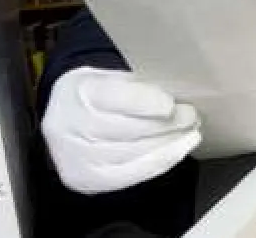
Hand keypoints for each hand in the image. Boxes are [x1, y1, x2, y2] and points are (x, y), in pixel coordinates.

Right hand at [41, 66, 201, 194]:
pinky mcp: (86, 179)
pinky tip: (178, 151)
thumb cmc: (99, 94)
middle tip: (191, 117)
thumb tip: (180, 95)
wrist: (63, 119)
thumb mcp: (114, 77)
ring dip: (168, 145)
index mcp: (79, 90)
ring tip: (191, 134)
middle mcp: (72, 126)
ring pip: (132, 153)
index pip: (114, 97)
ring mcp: (77, 156)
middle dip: (166, 125)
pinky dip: (159, 162)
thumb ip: (141, 85)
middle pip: (128, 129)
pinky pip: (130, 174)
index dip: (146, 103)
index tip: (171, 105)